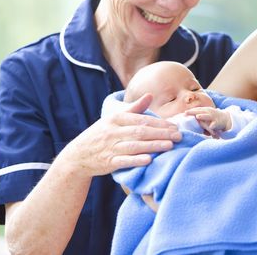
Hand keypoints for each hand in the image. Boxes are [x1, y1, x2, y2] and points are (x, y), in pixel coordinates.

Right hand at [60, 94, 181, 177]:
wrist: (78, 155)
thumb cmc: (101, 134)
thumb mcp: (115, 118)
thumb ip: (134, 108)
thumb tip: (150, 95)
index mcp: (117, 119)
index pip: (142, 120)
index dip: (160, 123)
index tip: (176, 126)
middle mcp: (114, 132)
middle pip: (141, 131)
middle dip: (162, 133)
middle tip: (179, 136)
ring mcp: (110, 147)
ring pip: (135, 145)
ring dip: (153, 145)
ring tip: (170, 146)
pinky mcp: (108, 162)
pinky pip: (124, 161)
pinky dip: (136, 160)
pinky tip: (149, 160)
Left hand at [185, 107, 231, 136]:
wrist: (225, 119)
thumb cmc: (213, 117)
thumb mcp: (206, 114)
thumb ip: (199, 115)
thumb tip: (188, 117)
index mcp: (205, 110)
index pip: (197, 109)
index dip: (191, 110)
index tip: (184, 112)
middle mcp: (209, 112)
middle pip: (200, 111)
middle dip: (193, 112)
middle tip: (186, 112)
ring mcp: (213, 117)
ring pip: (207, 116)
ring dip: (203, 116)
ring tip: (198, 116)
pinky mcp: (218, 122)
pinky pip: (214, 124)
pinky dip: (212, 125)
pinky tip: (210, 127)